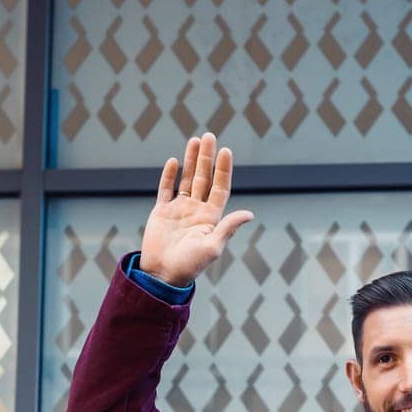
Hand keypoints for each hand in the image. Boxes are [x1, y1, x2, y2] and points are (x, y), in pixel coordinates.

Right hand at [139, 131, 255, 286]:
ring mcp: (179, 209)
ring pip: (186, 179)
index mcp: (211, 217)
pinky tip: (174, 161)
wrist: (162, 275)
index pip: (220, 187)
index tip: (226, 151)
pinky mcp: (162, 212)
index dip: (223, 169)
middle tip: (209, 136)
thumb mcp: (213, 247)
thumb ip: (228, 227)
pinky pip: (166, 189)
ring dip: (190, 160)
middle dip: (206, 157)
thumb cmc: (190, 265)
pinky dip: (170, 175)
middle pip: (204, 178)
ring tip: (195, 140)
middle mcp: (196, 210)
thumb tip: (249, 214)